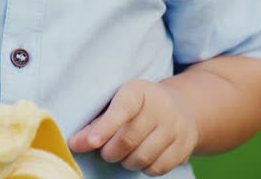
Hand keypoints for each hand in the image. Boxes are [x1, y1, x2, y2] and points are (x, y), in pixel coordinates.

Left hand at [68, 80, 197, 175]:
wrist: (180, 107)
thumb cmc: (137, 106)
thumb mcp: (117, 104)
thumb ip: (95, 124)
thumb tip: (74, 144)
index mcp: (139, 91)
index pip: (122, 109)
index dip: (104, 127)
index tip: (89, 142)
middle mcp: (161, 107)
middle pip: (128, 139)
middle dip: (110, 151)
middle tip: (105, 151)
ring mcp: (176, 127)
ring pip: (143, 157)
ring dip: (126, 161)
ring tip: (122, 154)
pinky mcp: (185, 146)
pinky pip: (158, 168)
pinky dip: (144, 168)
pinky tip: (140, 158)